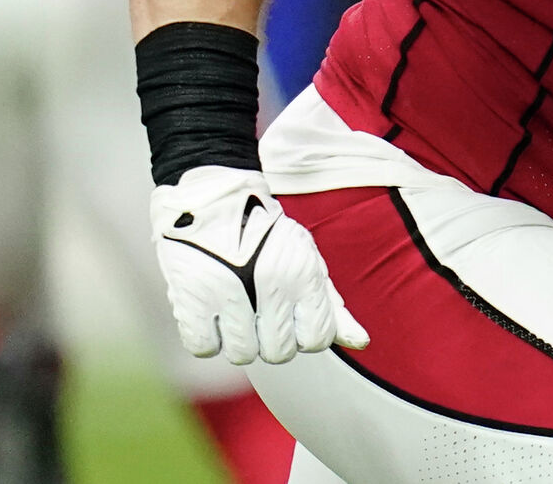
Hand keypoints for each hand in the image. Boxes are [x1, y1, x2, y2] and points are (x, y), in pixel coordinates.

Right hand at [150, 166, 367, 365]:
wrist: (214, 198)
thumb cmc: (267, 239)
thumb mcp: (307, 262)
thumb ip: (332, 306)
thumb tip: (362, 344)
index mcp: (303, 273)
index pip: (317, 339)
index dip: (303, 335)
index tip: (291, 317)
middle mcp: (269, 282)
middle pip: (279, 353)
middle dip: (270, 339)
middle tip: (260, 311)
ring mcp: (228, 290)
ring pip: (242, 355)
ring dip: (238, 339)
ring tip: (235, 308)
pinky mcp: (190, 296)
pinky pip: (205, 347)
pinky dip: (207, 336)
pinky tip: (211, 311)